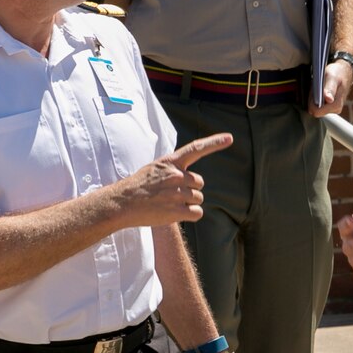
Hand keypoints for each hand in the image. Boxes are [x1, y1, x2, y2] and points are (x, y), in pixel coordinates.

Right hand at [118, 133, 232, 226]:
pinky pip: (197, 213)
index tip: (230, 138)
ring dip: (188, 203)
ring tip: (168, 204)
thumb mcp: (155, 169)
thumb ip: (173, 169)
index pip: (196, 148)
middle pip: (199, 183)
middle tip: (172, 194)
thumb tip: (188, 176)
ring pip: (198, 198)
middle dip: (190, 189)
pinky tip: (175, 213)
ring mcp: (177, 193)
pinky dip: (190, 215)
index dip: (214, 142)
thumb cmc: (138, 186)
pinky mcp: (177, 211)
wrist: (122, 204)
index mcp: (170, 162)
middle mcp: (176, 175)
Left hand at [309, 59, 352, 116]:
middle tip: (318, 86)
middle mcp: (335, 110)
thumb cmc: (338, 74)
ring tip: (321, 87)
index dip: (312, 101)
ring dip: (315, 97)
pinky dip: (317, 97)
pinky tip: (321, 89)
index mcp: (336, 105)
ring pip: (315, 107)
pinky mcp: (329, 107)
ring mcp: (332, 109)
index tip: (315, 89)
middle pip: (314, 109)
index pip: (316, 111)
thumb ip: (330, 89)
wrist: (344, 72)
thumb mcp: (333, 77)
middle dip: (313, 98)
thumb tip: (329, 99)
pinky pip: (318, 105)